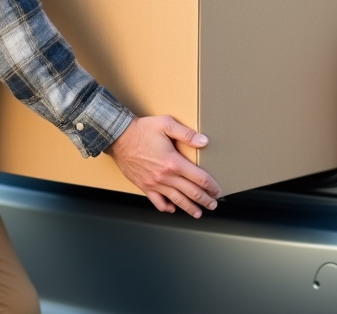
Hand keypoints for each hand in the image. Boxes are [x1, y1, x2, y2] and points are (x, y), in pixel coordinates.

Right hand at [105, 116, 221, 217]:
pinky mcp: (144, 186)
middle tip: (213, 204)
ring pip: (176, 201)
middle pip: (191, 193)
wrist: (118, 137)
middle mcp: (165, 176)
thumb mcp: (166, 124)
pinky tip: (173, 208)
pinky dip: (167, 208)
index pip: (199, 178)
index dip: (211, 186)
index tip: (217, 190)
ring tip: (198, 213)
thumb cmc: (141, 130)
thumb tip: (204, 141)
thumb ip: (186, 134)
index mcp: (173, 162)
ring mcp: (154, 183)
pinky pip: (157, 202)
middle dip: (205, 200)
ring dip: (189, 208)